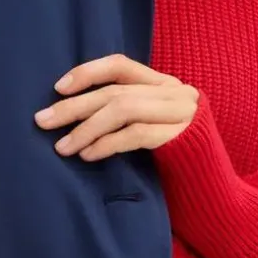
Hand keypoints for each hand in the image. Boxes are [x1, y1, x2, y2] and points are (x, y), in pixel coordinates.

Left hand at [33, 52, 199, 161]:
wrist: (214, 191)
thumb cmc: (175, 162)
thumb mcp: (152, 128)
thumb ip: (128, 113)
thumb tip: (72, 111)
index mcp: (166, 84)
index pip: (121, 65)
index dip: (88, 72)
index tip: (58, 88)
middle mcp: (176, 92)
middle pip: (116, 91)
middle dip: (74, 106)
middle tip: (43, 120)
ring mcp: (182, 114)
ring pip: (123, 109)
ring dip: (86, 128)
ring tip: (62, 147)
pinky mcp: (182, 138)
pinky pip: (136, 134)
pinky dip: (107, 143)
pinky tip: (88, 155)